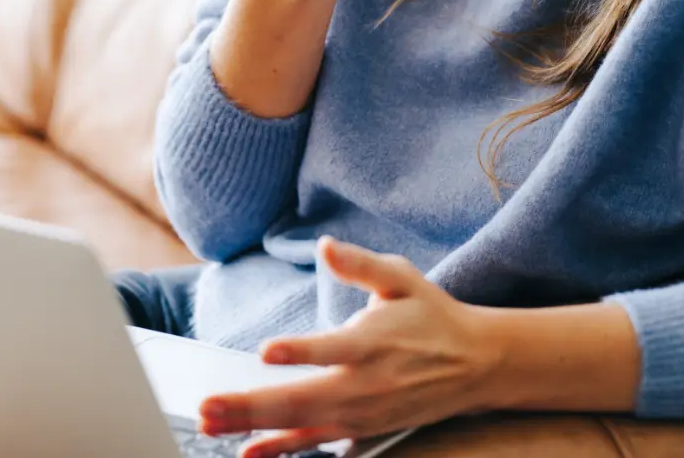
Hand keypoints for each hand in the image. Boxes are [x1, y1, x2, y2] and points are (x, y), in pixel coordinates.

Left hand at [197, 236, 500, 455]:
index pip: (334, 348)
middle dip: (252, 404)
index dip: (300, 351)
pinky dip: (282, 449)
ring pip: (302, 425)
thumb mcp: (403, 278)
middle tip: (208, 405)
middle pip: (304, 398)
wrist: (474, 364)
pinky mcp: (361, 428)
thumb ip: (361, 264)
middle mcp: (366, 383)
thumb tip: (326, 246)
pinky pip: (315, 443)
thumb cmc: (432, 316)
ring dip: (254, 426)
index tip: (267, 350)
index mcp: (375, 341)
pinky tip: (249, 452)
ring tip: (211, 425)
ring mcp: (362, 412)